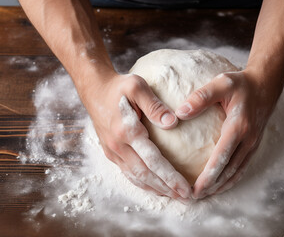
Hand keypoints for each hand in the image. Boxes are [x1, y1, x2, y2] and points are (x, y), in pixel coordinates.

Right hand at [83, 73, 191, 202]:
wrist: (94, 89)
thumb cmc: (119, 87)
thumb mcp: (138, 87)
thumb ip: (154, 105)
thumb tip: (173, 122)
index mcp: (127, 131)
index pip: (153, 160)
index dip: (170, 177)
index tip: (186, 188)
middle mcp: (118, 145)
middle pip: (146, 174)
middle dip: (167, 189)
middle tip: (186, 198)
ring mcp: (112, 151)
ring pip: (136, 177)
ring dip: (155, 189)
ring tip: (173, 197)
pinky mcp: (110, 152)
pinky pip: (128, 172)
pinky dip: (142, 183)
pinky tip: (154, 187)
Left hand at [175, 69, 282, 198]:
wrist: (265, 84)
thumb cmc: (241, 83)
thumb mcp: (221, 83)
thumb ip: (200, 97)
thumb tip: (180, 113)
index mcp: (238, 127)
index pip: (222, 157)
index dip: (209, 176)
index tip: (195, 189)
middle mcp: (247, 139)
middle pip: (229, 170)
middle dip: (212, 186)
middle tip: (194, 197)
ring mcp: (252, 143)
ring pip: (237, 172)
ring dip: (221, 186)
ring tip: (205, 195)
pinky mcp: (253, 144)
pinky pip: (242, 166)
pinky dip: (231, 178)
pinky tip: (221, 184)